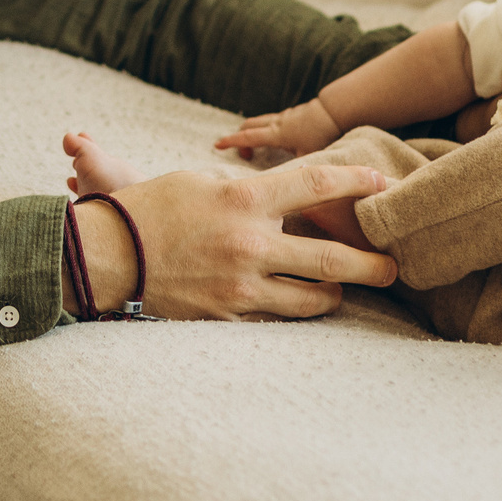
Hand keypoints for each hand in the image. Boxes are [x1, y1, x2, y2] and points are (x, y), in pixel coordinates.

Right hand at [71, 156, 396, 319]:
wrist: (107, 257)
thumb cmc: (150, 209)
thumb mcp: (199, 182)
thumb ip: (245, 191)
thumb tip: (278, 196)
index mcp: (244, 200)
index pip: (315, 185)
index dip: (356, 183)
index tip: (382, 184)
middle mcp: (250, 244)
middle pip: (330, 258)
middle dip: (370, 265)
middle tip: (393, 267)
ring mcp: (241, 286)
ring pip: (311, 298)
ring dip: (334, 293)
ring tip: (342, 288)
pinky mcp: (228, 316)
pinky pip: (277, 318)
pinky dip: (294, 310)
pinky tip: (301, 304)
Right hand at [215, 98, 341, 160]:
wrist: (338, 110)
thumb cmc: (324, 134)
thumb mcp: (307, 156)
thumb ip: (294, 172)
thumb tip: (286, 193)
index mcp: (277, 133)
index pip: (248, 136)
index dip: (231, 141)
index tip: (217, 145)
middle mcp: (278, 122)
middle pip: (250, 125)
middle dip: (240, 137)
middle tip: (238, 153)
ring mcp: (285, 116)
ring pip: (261, 121)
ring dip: (254, 132)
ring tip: (255, 148)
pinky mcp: (294, 115)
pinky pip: (274, 120)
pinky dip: (268, 129)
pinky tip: (276, 140)